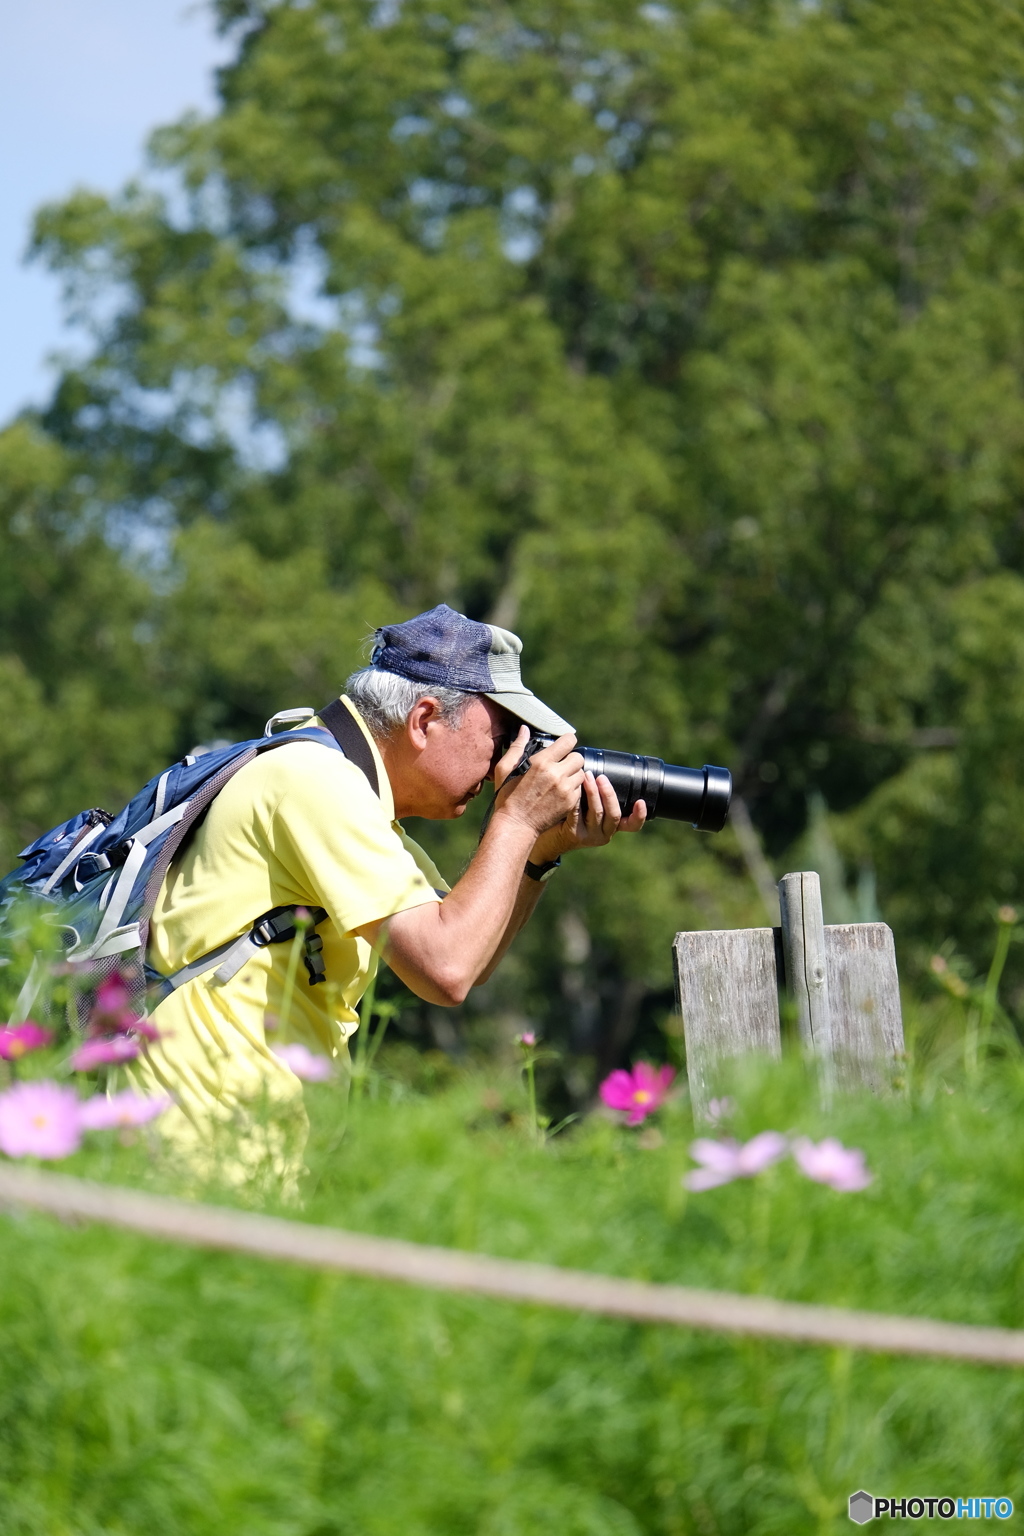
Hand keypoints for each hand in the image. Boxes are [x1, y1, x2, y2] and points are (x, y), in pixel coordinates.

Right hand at [492, 729, 584, 835]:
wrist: (516, 825)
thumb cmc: (508, 796)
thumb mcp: (505, 769)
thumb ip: (517, 747)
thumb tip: (525, 729)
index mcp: (541, 762)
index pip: (569, 741)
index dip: (567, 741)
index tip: (563, 745)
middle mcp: (557, 774)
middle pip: (578, 757)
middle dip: (571, 759)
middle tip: (561, 765)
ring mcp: (565, 789)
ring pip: (581, 773)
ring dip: (573, 774)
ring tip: (561, 779)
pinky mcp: (570, 802)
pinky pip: (580, 789)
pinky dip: (573, 788)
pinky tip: (561, 792)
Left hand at [529, 770, 646, 862]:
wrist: (547, 834)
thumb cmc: (569, 816)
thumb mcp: (589, 809)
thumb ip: (599, 797)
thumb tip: (603, 770)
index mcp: (612, 826)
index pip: (632, 825)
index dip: (640, 815)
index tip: (641, 801)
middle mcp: (604, 834)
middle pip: (614, 814)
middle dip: (609, 793)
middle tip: (602, 777)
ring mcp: (590, 836)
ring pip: (597, 812)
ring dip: (593, 792)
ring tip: (587, 776)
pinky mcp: (574, 834)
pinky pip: (577, 814)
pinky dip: (577, 799)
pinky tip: (573, 788)